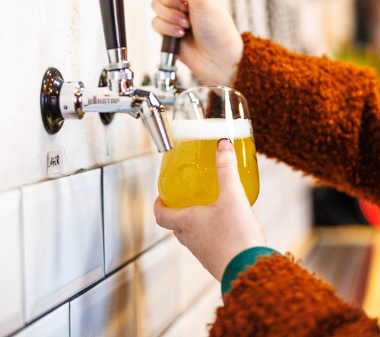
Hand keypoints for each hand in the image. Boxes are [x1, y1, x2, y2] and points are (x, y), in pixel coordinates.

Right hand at [152, 0, 242, 85]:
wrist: (218, 59)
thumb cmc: (220, 30)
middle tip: (186, 8)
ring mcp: (175, 12)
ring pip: (155, 5)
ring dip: (171, 16)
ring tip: (187, 24)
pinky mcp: (168, 28)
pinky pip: (155, 22)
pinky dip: (167, 29)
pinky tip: (181, 33)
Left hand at [154, 138, 265, 280]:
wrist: (251, 271)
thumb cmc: (236, 237)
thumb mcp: (232, 196)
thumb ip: (226, 169)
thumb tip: (222, 145)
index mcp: (186, 222)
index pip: (160, 215)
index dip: (158, 204)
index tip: (161, 196)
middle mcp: (191, 239)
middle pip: (175, 224)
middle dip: (178, 210)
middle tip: (187, 197)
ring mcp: (203, 253)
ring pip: (191, 235)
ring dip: (195, 222)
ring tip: (210, 208)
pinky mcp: (217, 260)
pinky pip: (208, 245)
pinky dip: (212, 233)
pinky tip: (229, 225)